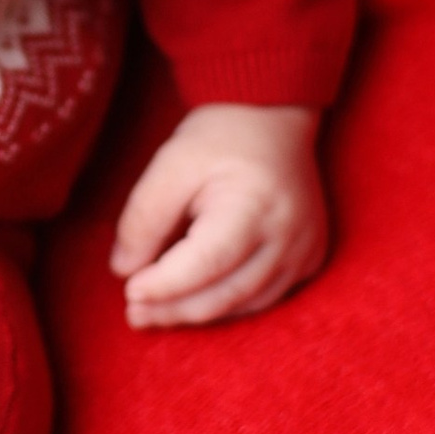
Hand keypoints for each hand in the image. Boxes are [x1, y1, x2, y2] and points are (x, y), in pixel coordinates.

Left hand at [109, 102, 328, 327]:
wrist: (272, 119)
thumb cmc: (218, 139)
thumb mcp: (170, 165)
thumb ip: (144, 218)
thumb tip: (124, 271)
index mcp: (256, 204)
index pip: (207, 263)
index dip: (166, 286)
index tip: (129, 291)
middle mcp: (290, 234)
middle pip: (226, 293)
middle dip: (174, 309)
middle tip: (134, 314)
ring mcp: (305, 248)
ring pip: (245, 304)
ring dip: (197, 313)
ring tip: (153, 313)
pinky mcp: (309, 257)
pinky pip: (264, 297)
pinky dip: (226, 304)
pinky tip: (193, 300)